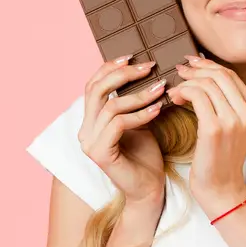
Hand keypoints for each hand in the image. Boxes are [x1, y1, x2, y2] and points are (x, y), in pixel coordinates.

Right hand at [77, 57, 167, 208]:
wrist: (149, 190)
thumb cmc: (146, 156)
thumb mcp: (140, 120)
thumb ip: (134, 100)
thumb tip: (146, 69)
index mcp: (90, 120)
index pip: (93, 85)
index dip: (110, 68)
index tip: (133, 56)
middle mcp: (85, 130)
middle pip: (96, 89)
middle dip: (123, 74)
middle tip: (149, 66)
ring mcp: (89, 142)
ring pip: (110, 106)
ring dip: (139, 95)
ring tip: (161, 88)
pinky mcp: (100, 153)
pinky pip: (119, 124)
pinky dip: (141, 114)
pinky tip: (158, 109)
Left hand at [167, 55, 245, 217]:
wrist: (221, 188)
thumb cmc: (220, 158)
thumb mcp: (232, 127)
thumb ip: (225, 103)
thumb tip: (203, 74)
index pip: (231, 76)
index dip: (209, 65)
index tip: (192, 63)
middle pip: (220, 75)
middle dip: (196, 69)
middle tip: (180, 71)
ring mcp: (233, 121)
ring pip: (207, 84)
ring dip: (186, 82)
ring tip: (175, 90)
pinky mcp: (215, 128)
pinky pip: (197, 96)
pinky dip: (183, 92)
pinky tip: (175, 99)